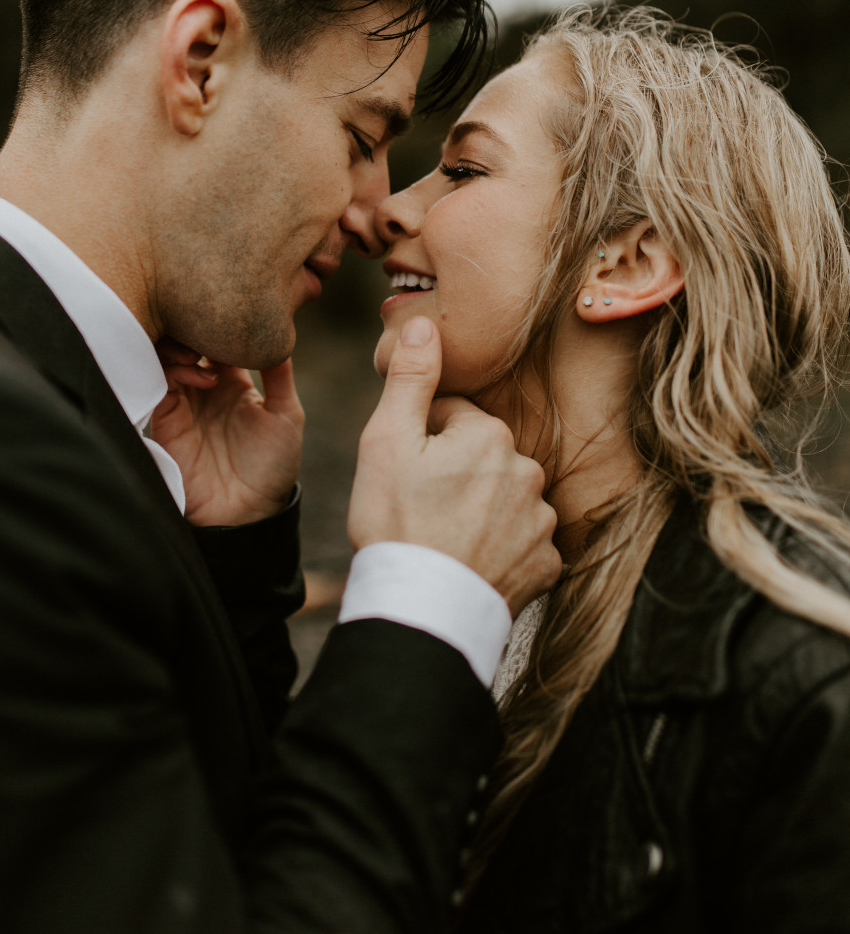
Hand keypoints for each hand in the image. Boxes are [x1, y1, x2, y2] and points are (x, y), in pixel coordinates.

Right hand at [150, 339, 304, 527]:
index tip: (234, 312)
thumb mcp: (288, 416)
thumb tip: (282, 333)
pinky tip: (202, 375)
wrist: (246, 514)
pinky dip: (177, 369)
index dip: (223, 322)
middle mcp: (205, 387)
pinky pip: (160, 381)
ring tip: (206, 350)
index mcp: (233, 382)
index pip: (219, 338)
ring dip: (185, 344)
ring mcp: (184, 401)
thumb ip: (280, 376)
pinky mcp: (166, 418)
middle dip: (196, 327)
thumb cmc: (273, 468)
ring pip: (169, 355)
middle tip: (212, 323)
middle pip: (189, 341)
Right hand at [349, 317, 560, 615]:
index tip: (405, 474)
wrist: (421, 609)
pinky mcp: (547, 564)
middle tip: (421, 508)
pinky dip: (501, 550)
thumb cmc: (395, 522)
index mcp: (490, 435)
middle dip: (456, 474)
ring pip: (505, 500)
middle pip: (483, 458)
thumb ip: (410, 377)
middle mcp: (527, 471)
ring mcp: (541, 521)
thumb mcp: (386, 440)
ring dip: (481, 511)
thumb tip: (425, 324)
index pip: (454, 419)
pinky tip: (472, 562)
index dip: (422, 442)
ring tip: (445, 539)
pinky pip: (523, 544)